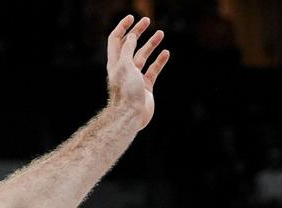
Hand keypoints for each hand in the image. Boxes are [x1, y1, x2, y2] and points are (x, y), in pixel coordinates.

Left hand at [107, 15, 170, 129]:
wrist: (131, 116)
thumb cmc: (126, 92)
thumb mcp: (125, 65)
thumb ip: (128, 49)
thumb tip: (132, 36)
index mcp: (115, 63)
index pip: (116, 40)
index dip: (123, 27)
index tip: (132, 17)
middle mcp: (124, 69)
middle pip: (130, 46)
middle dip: (138, 32)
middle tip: (147, 21)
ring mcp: (135, 78)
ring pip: (143, 56)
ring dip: (151, 44)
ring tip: (160, 33)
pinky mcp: (145, 87)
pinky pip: (153, 70)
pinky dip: (159, 61)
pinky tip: (166, 53)